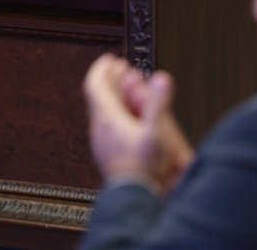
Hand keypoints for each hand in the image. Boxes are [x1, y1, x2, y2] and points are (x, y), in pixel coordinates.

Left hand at [83, 54, 193, 194]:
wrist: (135, 197)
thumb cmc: (143, 168)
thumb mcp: (156, 131)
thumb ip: (158, 102)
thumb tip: (161, 78)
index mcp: (107, 118)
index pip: (95, 85)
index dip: (102, 68)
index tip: (110, 59)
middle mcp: (101, 128)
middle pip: (101, 96)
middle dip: (113, 80)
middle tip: (123, 69)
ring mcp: (104, 140)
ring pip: (106, 110)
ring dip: (118, 96)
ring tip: (132, 89)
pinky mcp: (110, 151)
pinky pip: (111, 124)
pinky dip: (121, 112)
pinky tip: (133, 116)